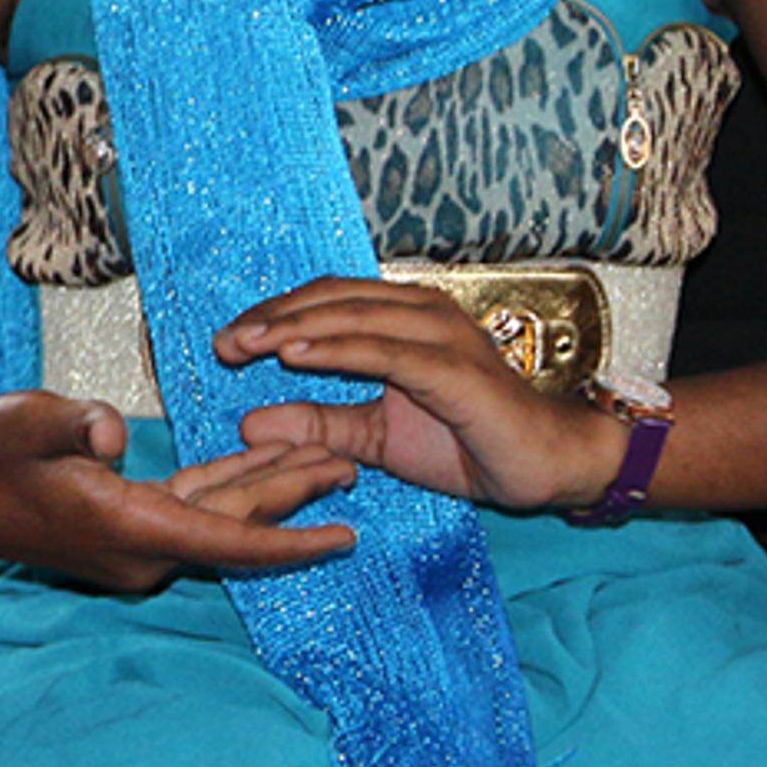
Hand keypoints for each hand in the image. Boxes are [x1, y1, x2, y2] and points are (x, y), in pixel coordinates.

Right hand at [0, 389, 355, 595]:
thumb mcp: (23, 424)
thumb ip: (73, 424)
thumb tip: (113, 430)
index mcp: (126, 526)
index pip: (227, 542)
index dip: (290, 540)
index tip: (344, 536)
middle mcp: (140, 548)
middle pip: (236, 528)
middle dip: (296, 501)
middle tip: (354, 469)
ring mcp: (133, 543)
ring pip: (218, 518)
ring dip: (269, 493)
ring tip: (328, 467)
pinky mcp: (124, 528)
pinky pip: (192, 511)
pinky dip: (230, 490)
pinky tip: (260, 466)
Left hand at [215, 279, 621, 513]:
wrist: (542, 467)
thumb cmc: (466, 443)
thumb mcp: (375, 437)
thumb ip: (319, 424)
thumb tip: (249, 421)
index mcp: (403, 319)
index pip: (325, 302)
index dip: (273, 315)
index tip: (226, 342)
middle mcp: (420, 313)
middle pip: (330, 300)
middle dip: (271, 318)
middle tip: (224, 343)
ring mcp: (439, 335)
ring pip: (352, 317)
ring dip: (293, 327)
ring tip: (246, 344)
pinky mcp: (453, 368)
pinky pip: (384, 351)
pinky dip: (335, 349)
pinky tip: (294, 355)